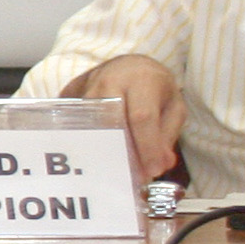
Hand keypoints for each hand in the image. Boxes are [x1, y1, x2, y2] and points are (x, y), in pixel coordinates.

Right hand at [67, 55, 184, 178]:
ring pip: (91, 126)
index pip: (142, 116)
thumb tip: (162, 163)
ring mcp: (87, 90)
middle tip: (133, 176)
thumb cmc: (153, 89)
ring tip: (116, 172)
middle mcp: (110, 81)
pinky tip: (98, 162)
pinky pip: (77, 126)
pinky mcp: (72, 99)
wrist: (128, 67)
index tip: (152, 170)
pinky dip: (89, 146)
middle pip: (111, 122)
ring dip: (104, 152)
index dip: (147, 146)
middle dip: (123, 152)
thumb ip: (168, 134)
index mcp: (141, 79)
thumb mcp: (172, 106)